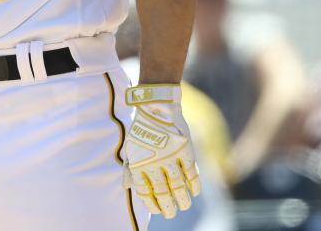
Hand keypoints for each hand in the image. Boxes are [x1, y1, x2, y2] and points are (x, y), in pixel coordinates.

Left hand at [123, 84, 201, 218]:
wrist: (157, 107)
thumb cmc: (142, 128)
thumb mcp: (130, 146)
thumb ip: (130, 167)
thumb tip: (126, 185)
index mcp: (139, 163)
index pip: (146, 192)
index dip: (152, 204)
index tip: (157, 210)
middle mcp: (154, 163)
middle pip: (163, 193)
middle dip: (168, 207)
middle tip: (171, 213)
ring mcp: (171, 158)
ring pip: (179, 187)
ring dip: (183, 200)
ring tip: (184, 206)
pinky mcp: (185, 152)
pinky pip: (192, 174)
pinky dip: (194, 185)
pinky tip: (194, 192)